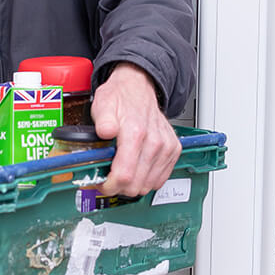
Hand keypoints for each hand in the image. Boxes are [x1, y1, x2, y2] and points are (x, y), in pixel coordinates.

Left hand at [91, 62, 180, 196]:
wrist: (138, 87)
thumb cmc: (120, 97)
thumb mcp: (102, 105)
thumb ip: (103, 121)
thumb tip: (105, 132)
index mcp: (135, 132)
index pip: (124, 175)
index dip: (109, 185)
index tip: (101, 183)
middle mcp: (154, 141)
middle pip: (136, 185)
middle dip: (118, 187)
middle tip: (108, 178)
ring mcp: (166, 147)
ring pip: (148, 185)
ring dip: (133, 184)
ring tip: (122, 172)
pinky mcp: (173, 150)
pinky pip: (160, 179)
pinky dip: (147, 179)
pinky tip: (137, 168)